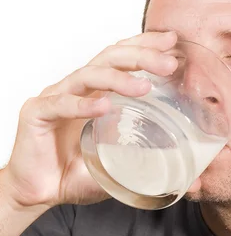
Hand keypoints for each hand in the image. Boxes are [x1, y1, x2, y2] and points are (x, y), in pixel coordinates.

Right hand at [3, 31, 177, 207]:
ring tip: (144, 88)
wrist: (40, 194)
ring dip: (118, 78)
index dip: (144, 45)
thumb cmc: (75, 174)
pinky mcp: (37, 114)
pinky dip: (84, 105)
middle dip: (141, 56)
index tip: (172, 41)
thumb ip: (148, 158)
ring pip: (88, 75)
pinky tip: (104, 106)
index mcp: (95, 92)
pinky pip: (61, 104)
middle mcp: (76, 89)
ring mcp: (56, 98)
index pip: (120, 58)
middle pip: (109, 58)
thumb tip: (189, 170)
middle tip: (169, 64)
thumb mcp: (121, 163)